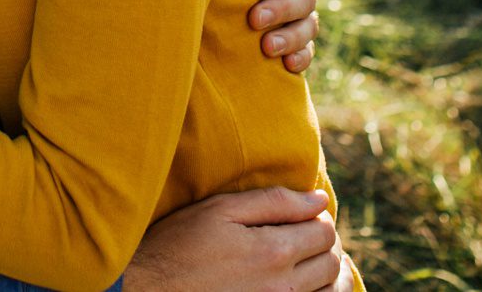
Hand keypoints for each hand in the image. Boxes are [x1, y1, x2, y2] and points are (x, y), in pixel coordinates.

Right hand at [125, 187, 341, 291]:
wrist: (151, 289)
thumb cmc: (180, 244)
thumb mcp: (220, 210)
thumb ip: (273, 202)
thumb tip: (317, 199)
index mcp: (273, 251)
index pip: (323, 230)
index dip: (318, 216)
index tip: (304, 211)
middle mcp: (283, 287)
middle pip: (330, 261)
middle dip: (324, 241)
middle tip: (306, 231)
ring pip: (330, 290)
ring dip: (328, 270)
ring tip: (310, 257)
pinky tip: (309, 283)